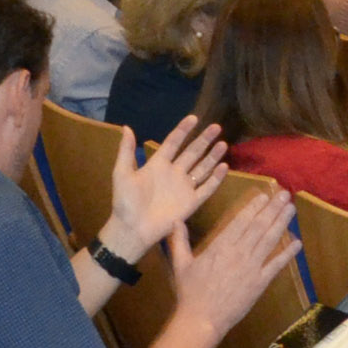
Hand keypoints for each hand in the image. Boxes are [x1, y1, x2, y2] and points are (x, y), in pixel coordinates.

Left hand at [105, 116, 227, 254]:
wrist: (132, 229)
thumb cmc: (125, 202)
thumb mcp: (122, 173)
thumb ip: (126, 151)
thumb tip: (126, 127)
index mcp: (158, 164)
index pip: (173, 143)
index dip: (183, 130)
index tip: (194, 118)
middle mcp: (174, 173)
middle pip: (192, 152)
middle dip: (204, 140)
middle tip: (216, 127)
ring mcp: (184, 187)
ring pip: (202, 168)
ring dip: (213, 156)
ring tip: (223, 144)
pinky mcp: (192, 202)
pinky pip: (207, 188)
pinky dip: (216, 178)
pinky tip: (224, 167)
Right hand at [172, 188, 296, 341]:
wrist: (201, 319)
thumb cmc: (190, 292)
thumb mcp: (180, 264)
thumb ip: (179, 241)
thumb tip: (175, 221)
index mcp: (220, 246)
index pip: (241, 221)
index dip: (254, 207)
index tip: (264, 195)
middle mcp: (238, 253)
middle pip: (259, 226)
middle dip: (272, 209)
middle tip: (284, 194)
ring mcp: (251, 268)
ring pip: (269, 240)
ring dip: (281, 223)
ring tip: (291, 209)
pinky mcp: (259, 283)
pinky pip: (276, 265)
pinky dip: (287, 253)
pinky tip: (297, 242)